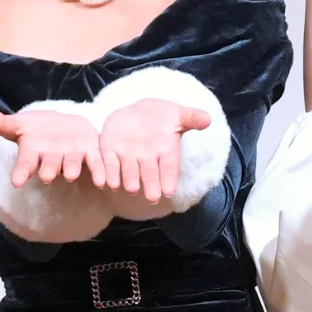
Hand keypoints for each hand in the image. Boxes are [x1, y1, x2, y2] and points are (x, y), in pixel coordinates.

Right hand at [0, 108, 102, 187]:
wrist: (61, 126)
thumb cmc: (37, 129)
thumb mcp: (21, 123)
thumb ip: (7, 124)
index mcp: (34, 152)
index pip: (24, 163)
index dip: (21, 172)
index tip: (16, 181)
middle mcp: (52, 159)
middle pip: (49, 165)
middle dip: (48, 170)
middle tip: (46, 176)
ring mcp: (71, 157)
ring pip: (70, 165)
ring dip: (70, 169)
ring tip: (71, 174)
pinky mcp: (90, 153)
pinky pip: (95, 163)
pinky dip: (99, 172)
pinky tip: (103, 181)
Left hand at [94, 97, 211, 203]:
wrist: (139, 112)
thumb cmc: (163, 117)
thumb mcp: (178, 114)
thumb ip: (192, 118)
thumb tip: (207, 119)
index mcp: (165, 151)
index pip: (169, 167)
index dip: (169, 179)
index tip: (169, 191)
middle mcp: (147, 158)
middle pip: (149, 174)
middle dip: (150, 185)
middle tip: (152, 198)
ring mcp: (128, 155)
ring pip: (128, 171)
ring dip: (128, 179)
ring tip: (130, 189)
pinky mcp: (109, 150)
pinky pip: (108, 163)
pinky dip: (107, 172)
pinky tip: (104, 183)